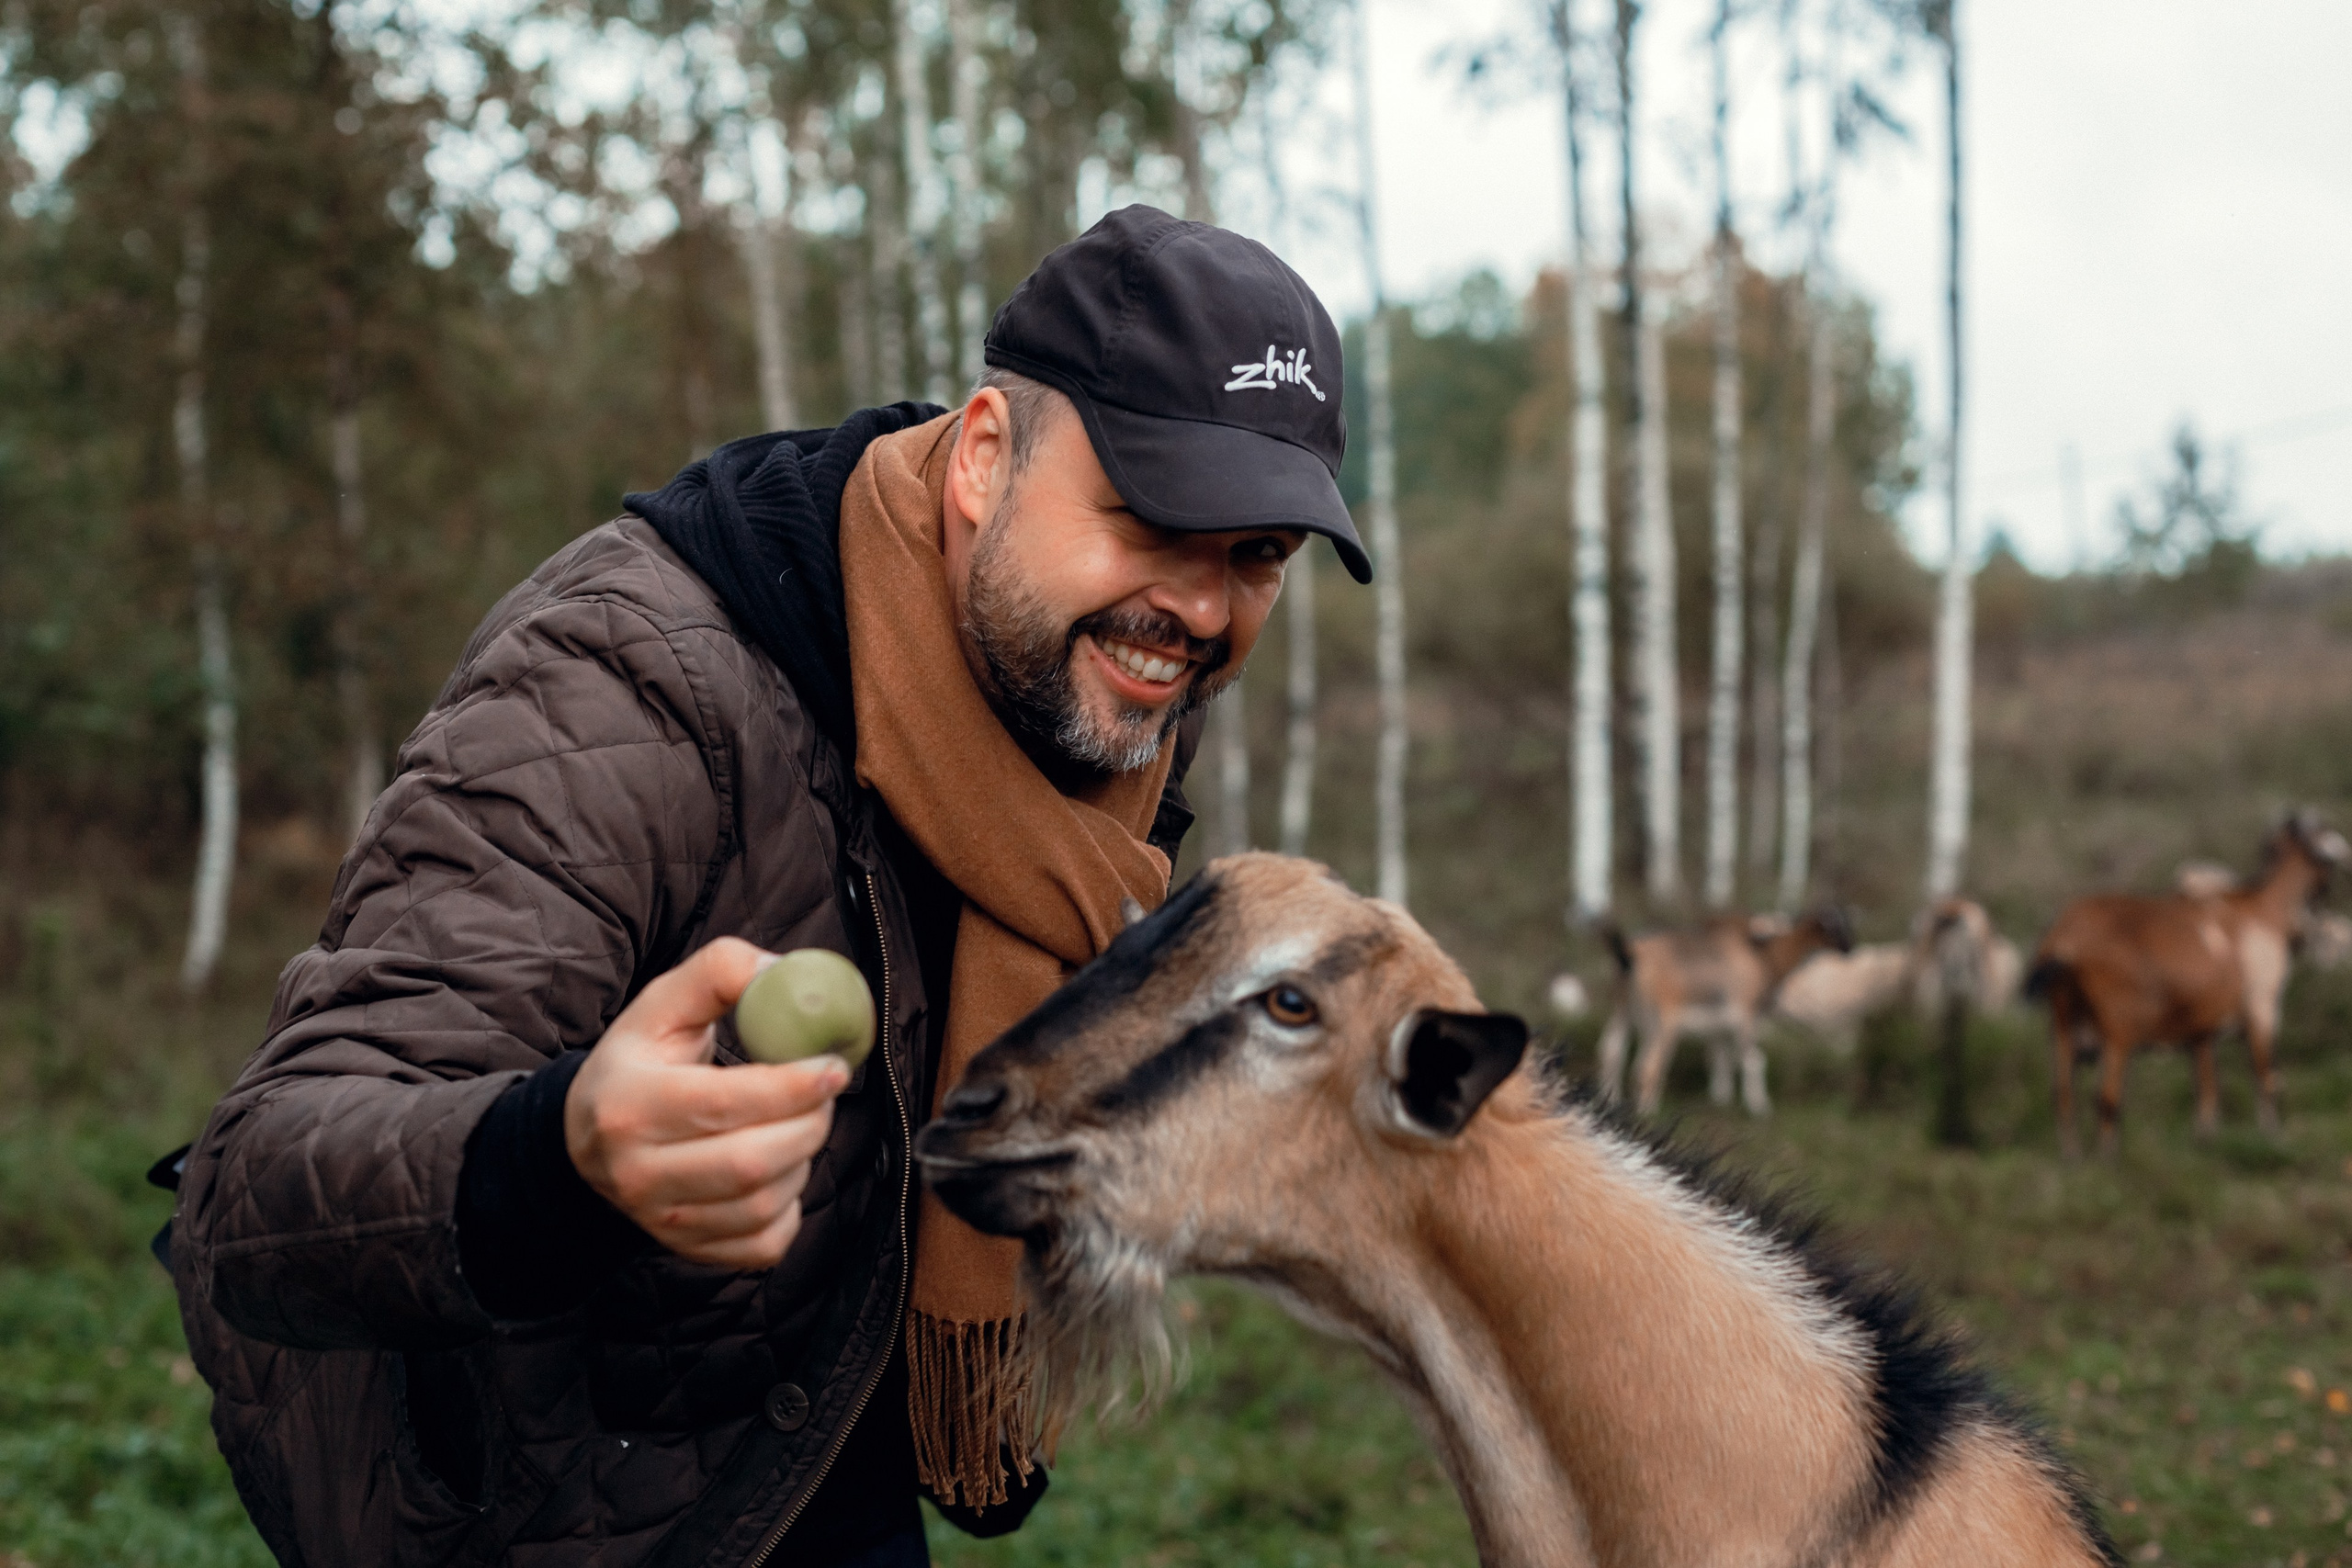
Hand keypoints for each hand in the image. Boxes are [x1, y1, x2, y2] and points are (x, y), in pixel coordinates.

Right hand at [565, 937, 850, 1269]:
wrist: (585, 1139)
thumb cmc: (638, 1063)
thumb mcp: (660, 1006)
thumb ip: (717, 974)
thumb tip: (780, 973)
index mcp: (628, 1104)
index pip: (722, 1103)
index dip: (791, 1087)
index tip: (833, 1067)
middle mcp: (637, 1172)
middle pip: (750, 1162)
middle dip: (809, 1123)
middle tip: (825, 1090)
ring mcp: (660, 1219)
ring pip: (763, 1204)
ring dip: (802, 1159)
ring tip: (798, 1122)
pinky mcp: (688, 1248)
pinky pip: (764, 1243)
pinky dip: (791, 1207)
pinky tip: (781, 1169)